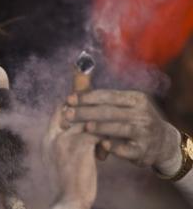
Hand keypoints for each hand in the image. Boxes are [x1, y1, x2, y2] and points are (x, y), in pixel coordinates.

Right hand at [43, 105, 98, 208]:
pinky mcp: (80, 146)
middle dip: (90, 111)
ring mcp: (66, 139)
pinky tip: (104, 153)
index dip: (74, 105)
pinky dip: (105, 142)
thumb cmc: (66, 183)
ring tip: (104, 141)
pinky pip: (98, 133)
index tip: (88, 108)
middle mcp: (53, 136)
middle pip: (74, 110)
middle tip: (103, 115)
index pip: (59, 110)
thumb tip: (74, 128)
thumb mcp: (56, 159)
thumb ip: (61, 142)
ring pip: (89, 121)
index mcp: (47, 138)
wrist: (68, 201)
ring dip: (100, 129)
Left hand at [64, 89, 180, 168]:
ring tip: (85, 127)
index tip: (68, 99)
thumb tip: (78, 79)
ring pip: (120, 128)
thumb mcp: (126, 106)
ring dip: (101, 127)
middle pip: (110, 111)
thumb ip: (105, 99)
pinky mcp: (144, 150)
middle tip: (67, 115)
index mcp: (135, 99)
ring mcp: (145, 132)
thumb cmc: (135, 121)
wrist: (163, 144)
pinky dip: (115, 147)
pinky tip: (103, 145)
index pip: (108, 95)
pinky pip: (128, 149)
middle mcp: (142, 113)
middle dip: (86, 112)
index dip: (87, 97)